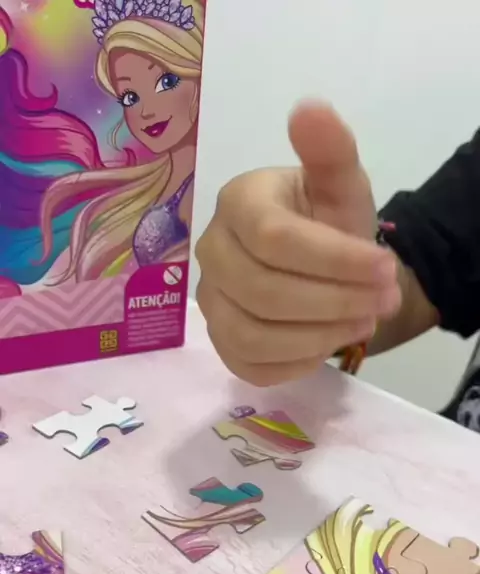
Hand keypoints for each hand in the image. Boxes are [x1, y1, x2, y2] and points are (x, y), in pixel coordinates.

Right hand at [195, 102, 400, 385]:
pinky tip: (327, 342)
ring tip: (363, 321)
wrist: (318, 263)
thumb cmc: (326, 218)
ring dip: (319, 336)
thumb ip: (331, 150)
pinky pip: (250, 366)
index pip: (274, 238)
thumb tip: (310, 108)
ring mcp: (210, 302)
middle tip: (383, 300)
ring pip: (253, 335)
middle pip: (262, 291)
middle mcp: (210, 251)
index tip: (385, 268)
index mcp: (237, 203)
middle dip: (333, 301)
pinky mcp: (219, 343)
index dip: (334, 260)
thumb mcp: (340, 182)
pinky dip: (296, 363)